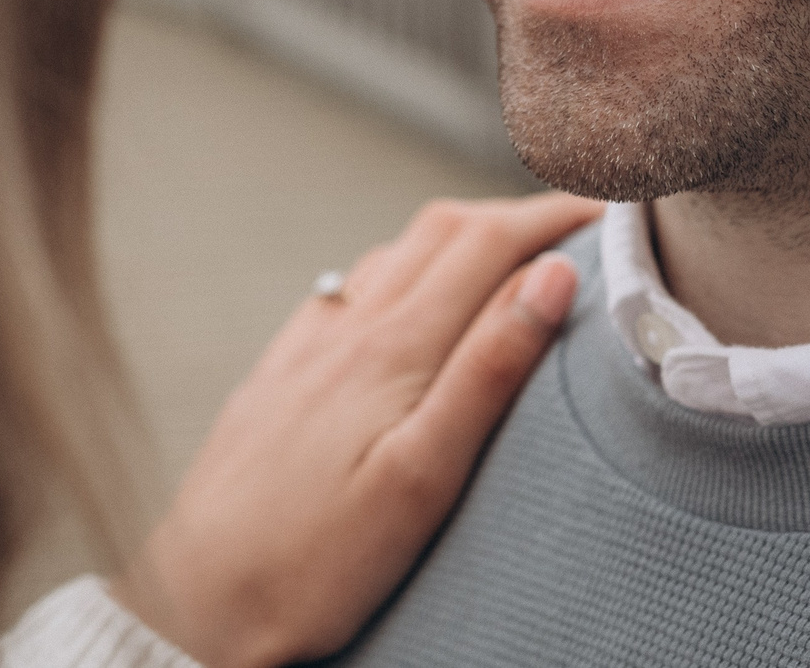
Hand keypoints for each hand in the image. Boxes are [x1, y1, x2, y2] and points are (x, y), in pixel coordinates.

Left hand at [115, 192, 600, 667]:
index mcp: (392, 347)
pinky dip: (405, 270)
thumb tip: (553, 276)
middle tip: (575, 226)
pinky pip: (352, 289)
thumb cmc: (316, 561)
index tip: (610, 209)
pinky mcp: (280, 372)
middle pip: (442, 230)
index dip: (554, 214)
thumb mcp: (423, 476)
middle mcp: (345, 327)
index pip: (487, 241)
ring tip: (510, 257)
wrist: (199, 600)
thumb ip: (488, 370)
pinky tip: (409, 302)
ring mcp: (306, 345)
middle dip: (514, 214)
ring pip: (395, 254)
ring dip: (460, 238)